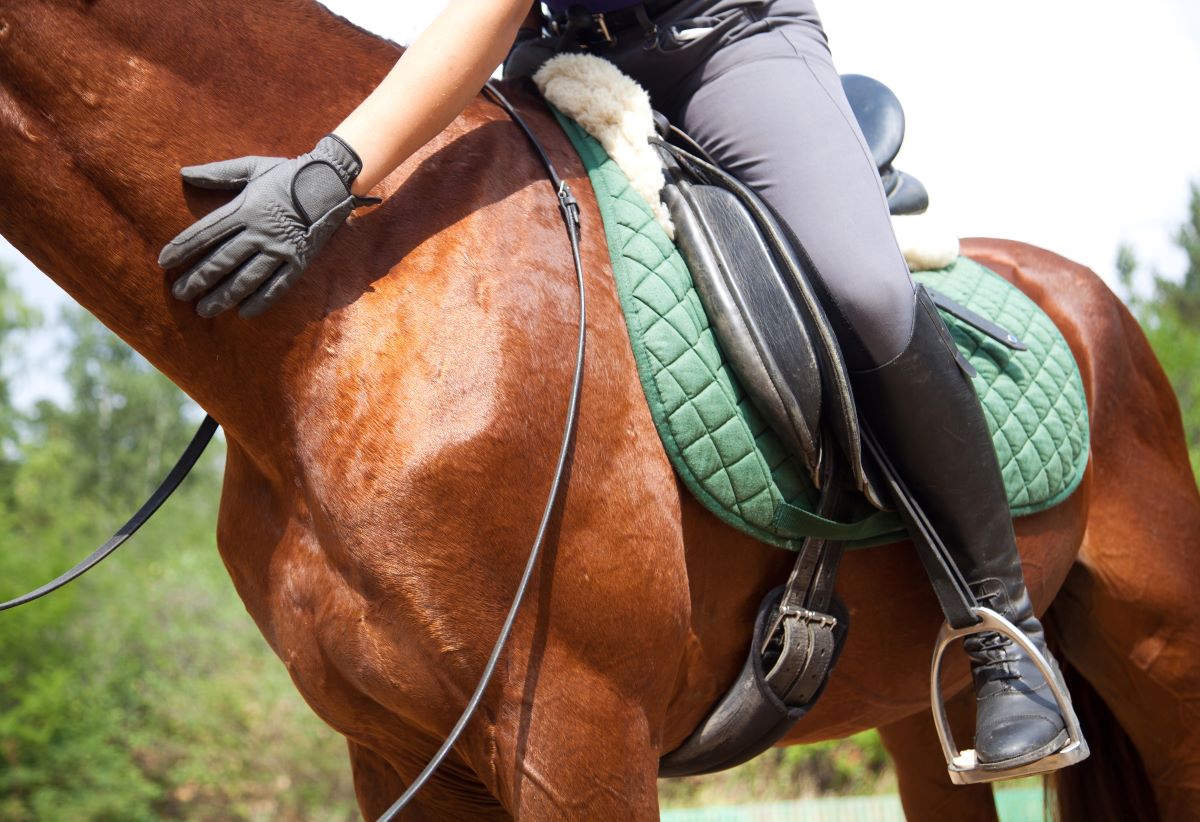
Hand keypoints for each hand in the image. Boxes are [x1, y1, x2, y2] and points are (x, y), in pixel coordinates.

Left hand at [159, 134, 377, 317]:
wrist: (333, 183)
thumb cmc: (289, 174)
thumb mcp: (252, 167)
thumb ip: (218, 173)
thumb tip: (183, 173)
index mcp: (244, 208)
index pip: (205, 232)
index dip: (183, 248)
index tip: (164, 262)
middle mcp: (259, 232)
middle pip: (221, 260)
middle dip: (198, 279)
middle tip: (179, 293)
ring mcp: (279, 249)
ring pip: (245, 278)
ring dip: (223, 296)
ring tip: (204, 309)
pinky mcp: (299, 261)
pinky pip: (277, 286)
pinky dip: (260, 301)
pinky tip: (244, 312)